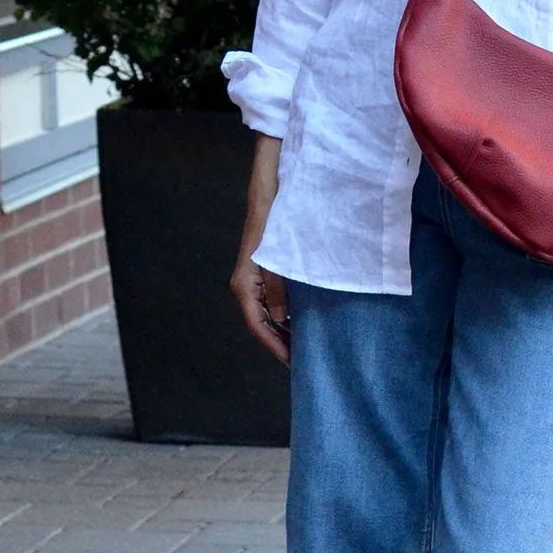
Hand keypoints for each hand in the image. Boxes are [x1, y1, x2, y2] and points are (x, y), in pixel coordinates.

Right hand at [232, 134, 288, 364]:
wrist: (270, 190)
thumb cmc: (273, 220)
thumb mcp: (276, 257)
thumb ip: (277, 288)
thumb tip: (279, 319)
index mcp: (244, 284)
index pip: (257, 325)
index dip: (275, 346)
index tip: (293, 363)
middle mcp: (247, 285)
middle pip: (262, 323)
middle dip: (281, 342)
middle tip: (305, 360)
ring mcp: (256, 278)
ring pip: (269, 312)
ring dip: (285, 329)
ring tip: (308, 345)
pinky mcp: (266, 270)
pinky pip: (275, 299)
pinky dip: (288, 313)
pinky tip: (305, 319)